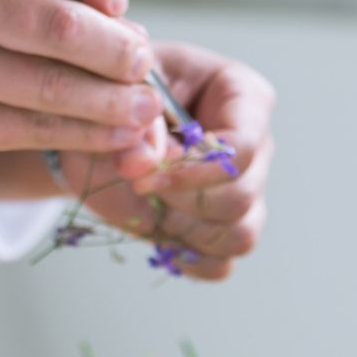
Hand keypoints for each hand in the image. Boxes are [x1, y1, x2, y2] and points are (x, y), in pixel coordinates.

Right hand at [0, 0, 163, 181]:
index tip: (113, 6)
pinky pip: (36, 130)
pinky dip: (86, 136)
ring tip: (144, 113)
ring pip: (56, 87)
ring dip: (114, 104)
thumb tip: (115, 23)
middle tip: (142, 69)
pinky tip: (114, 138)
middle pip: (65, 25)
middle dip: (119, 53)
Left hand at [58, 41, 275, 279]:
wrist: (102, 133)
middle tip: (141, 186)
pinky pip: (221, 263)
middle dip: (183, 201)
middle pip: (242, 196)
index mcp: (242, 97)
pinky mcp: (217, 230)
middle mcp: (253, 148)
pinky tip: (161, 237)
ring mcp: (242, 192)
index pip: (243, 148)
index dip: (196, 171)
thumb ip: (135, 123)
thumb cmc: (122, 98)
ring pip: (240, 235)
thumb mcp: (121, 92)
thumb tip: (143, 164)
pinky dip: (188, 261)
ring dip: (186, 231)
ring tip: (152, 208)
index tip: (149, 176)